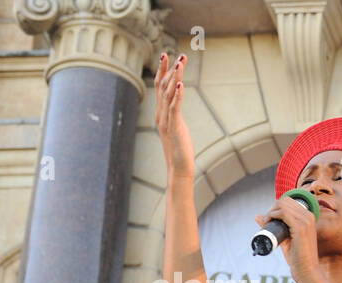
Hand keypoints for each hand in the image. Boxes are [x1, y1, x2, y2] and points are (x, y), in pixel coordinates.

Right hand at [153, 52, 194, 180]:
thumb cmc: (180, 150)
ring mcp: (166, 119)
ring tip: (180, 63)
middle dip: (169, 69)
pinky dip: (177, 95)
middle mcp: (161, 113)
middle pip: (162, 86)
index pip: (160, 87)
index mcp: (161, 112)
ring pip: (168, 93)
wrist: (178, 168)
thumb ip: (174, 116)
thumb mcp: (176, 128)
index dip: (163, 71)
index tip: (168, 56)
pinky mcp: (174, 127)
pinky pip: (175, 108)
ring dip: (175, 77)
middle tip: (176, 54)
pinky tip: (180, 84)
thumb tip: (177, 106)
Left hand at [255, 195, 322, 282]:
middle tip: (266, 222)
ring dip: (270, 212)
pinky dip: (272, 216)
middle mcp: (309, 216)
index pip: (288, 201)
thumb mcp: (284, 238)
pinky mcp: (301, 227)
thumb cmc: (298, 257)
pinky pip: (282, 213)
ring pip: (282, 205)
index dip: (275, 208)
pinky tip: (268, 223)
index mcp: (308, 217)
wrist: (307, 271)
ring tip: (266, 224)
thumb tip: (258, 216)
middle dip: (271, 209)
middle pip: (284, 201)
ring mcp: (306, 221)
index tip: (269, 220)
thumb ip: (274, 226)